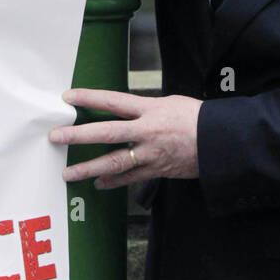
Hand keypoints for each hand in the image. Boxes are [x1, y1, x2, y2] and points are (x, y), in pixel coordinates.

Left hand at [49, 89, 200, 186]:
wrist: (223, 142)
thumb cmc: (198, 119)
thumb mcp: (170, 104)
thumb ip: (144, 109)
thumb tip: (122, 111)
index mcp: (151, 109)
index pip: (113, 101)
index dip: (89, 97)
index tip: (67, 96)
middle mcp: (148, 131)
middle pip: (107, 132)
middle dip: (78, 135)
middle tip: (56, 137)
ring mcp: (151, 154)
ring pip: (114, 162)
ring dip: (88, 168)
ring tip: (68, 173)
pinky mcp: (157, 170)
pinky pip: (130, 178)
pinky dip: (112, 181)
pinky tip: (98, 183)